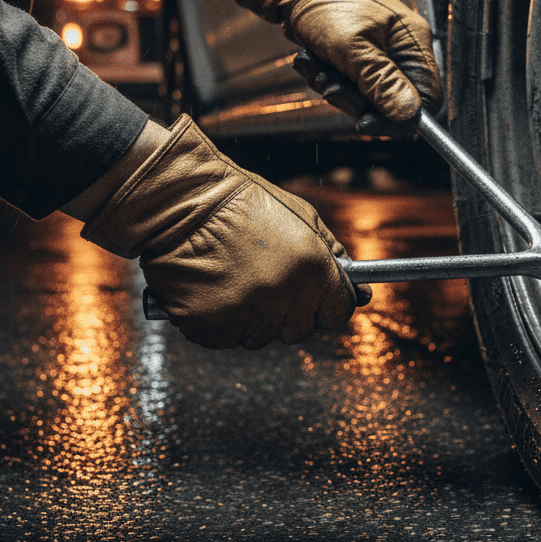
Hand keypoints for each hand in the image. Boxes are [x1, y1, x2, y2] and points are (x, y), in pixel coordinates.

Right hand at [80, 116, 367, 348]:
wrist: (183, 203)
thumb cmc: (240, 204)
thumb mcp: (302, 216)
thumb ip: (332, 253)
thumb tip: (357, 286)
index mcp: (313, 270)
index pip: (339, 312)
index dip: (330, 306)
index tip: (319, 301)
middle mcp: (285, 297)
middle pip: (300, 330)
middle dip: (289, 313)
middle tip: (267, 283)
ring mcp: (247, 315)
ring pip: (261, 337)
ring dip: (253, 317)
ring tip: (235, 278)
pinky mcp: (211, 328)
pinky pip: (225, 338)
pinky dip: (220, 322)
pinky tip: (214, 289)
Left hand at [230, 0, 441, 122]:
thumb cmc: (325, 0)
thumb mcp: (353, 47)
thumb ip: (382, 82)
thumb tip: (409, 113)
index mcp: (412, 42)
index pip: (426, 98)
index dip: (398, 117)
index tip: (366, 121)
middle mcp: (400, 50)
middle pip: (392, 102)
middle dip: (355, 99)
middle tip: (331, 84)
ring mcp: (379, 54)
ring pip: (365, 97)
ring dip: (335, 87)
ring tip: (316, 63)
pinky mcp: (357, 57)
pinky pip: (347, 86)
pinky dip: (326, 77)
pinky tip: (312, 59)